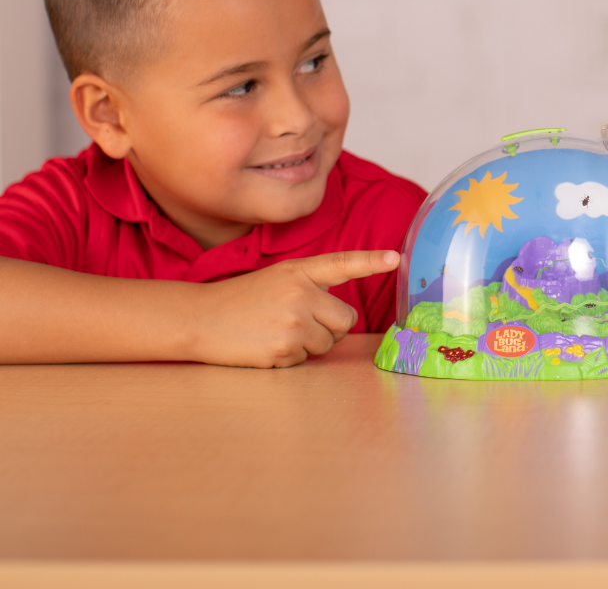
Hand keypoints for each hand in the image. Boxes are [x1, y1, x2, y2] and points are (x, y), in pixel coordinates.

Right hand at [192, 250, 399, 367]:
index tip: (395, 259)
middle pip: (345, 321)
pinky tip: (268, 345)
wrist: (201, 318)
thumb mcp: (279, 278)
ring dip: (309, 344)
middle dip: (331, 327)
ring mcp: (293, 321)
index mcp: (300, 271)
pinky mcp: (284, 348)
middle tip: (299, 322)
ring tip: (277, 331)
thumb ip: (311, 286)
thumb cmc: (243, 299)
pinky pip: (306, 359)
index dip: (371, 261)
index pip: (342, 264)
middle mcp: (300, 293)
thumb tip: (341, 316)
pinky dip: (291, 358)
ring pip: (328, 343)